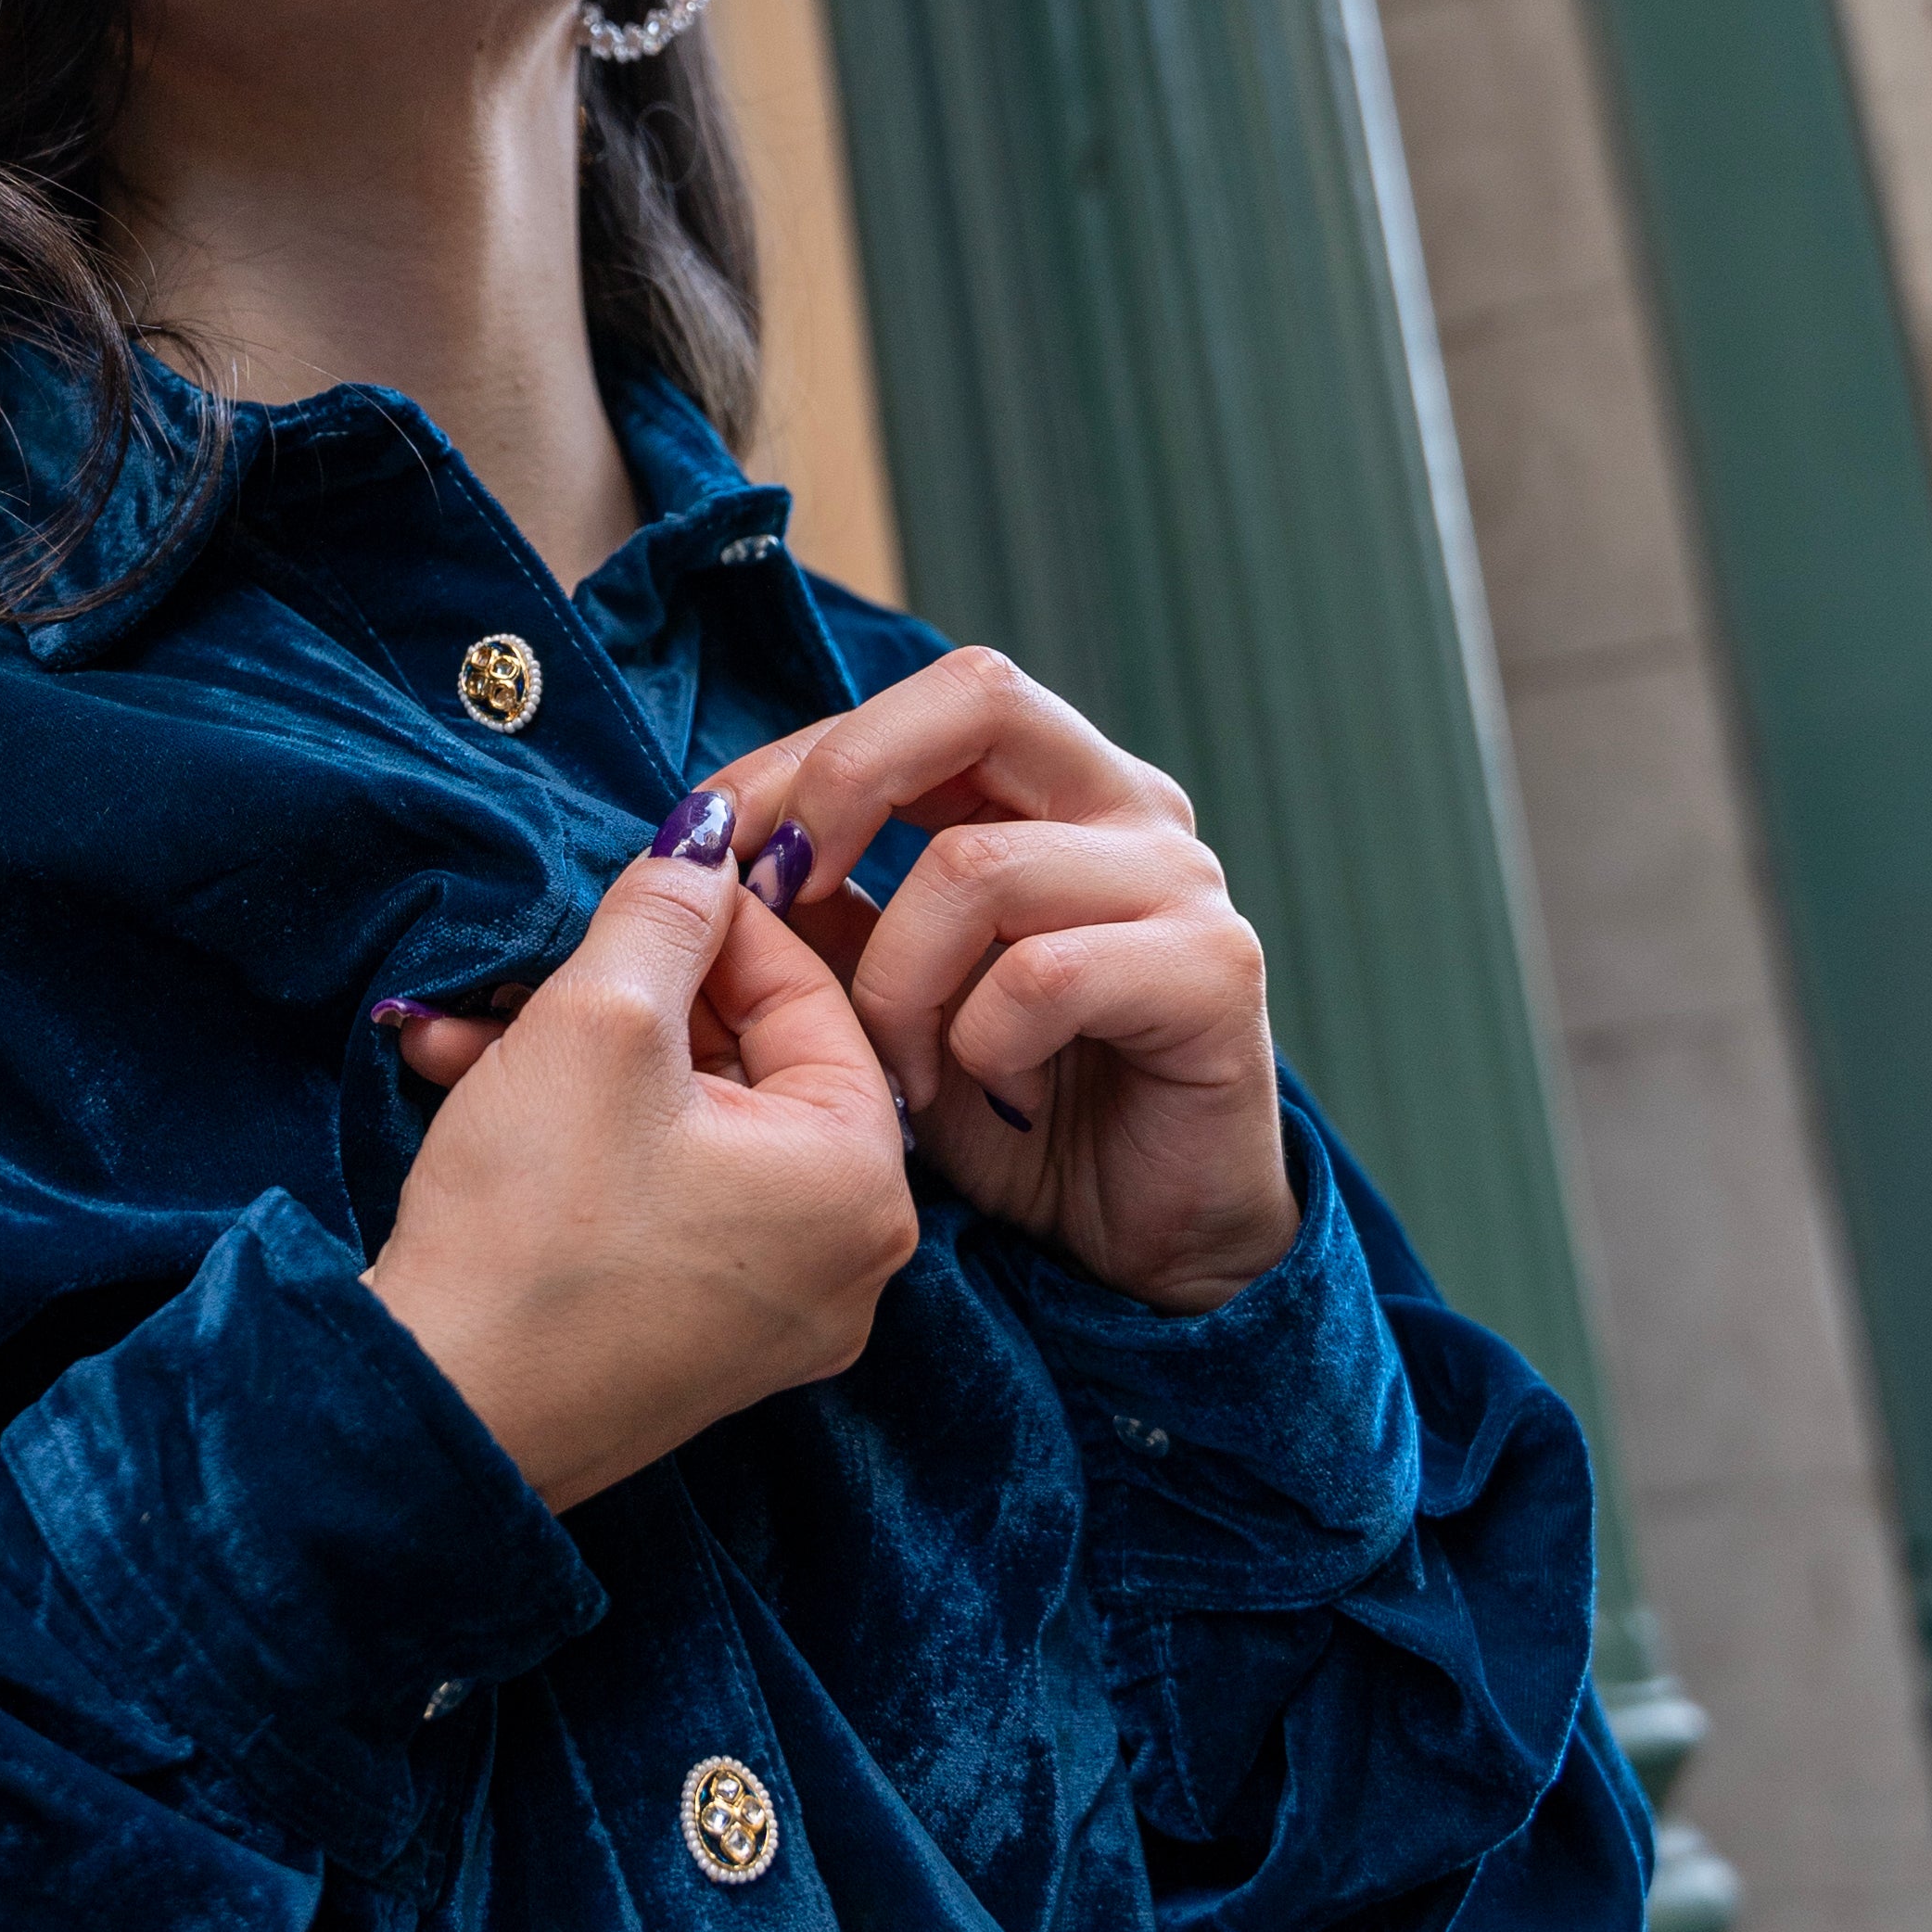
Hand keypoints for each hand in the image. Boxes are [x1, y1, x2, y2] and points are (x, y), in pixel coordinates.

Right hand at [367, 826, 917, 1509]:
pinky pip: (668, 1201)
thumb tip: (711, 838)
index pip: (810, 992)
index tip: (631, 881)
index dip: (710, 918)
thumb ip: (665, 912)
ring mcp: (779, 1316)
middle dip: (628, 998)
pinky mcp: (703, 1347)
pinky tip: (477, 1092)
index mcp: (866, 1183)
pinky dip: (587, 1142)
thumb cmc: (530, 1226)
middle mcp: (851, 1262)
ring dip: (582, 1062)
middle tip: (536, 960)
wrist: (437, 1413)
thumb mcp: (598, 1025)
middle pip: (751, 1062)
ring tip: (469, 1027)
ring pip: (692, 1128)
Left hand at [701, 648, 1296, 1314]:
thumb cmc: (1012, 1105)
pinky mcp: (1213, 972)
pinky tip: (994, 1095)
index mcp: (1055, 785)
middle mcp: (1129, 803)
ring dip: (898, 982)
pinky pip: (1045, 976)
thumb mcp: (891, 994)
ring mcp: (1180, 880)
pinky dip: (984, 1044)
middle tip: (785, 894)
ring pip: (979, 865)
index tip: (717, 844)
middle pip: (979, 696)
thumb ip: (829, 912)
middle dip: (847, 784)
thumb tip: (718, 845)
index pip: (925, 700)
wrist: (1147, 1234)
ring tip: (903, 1070)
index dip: (804, 757)